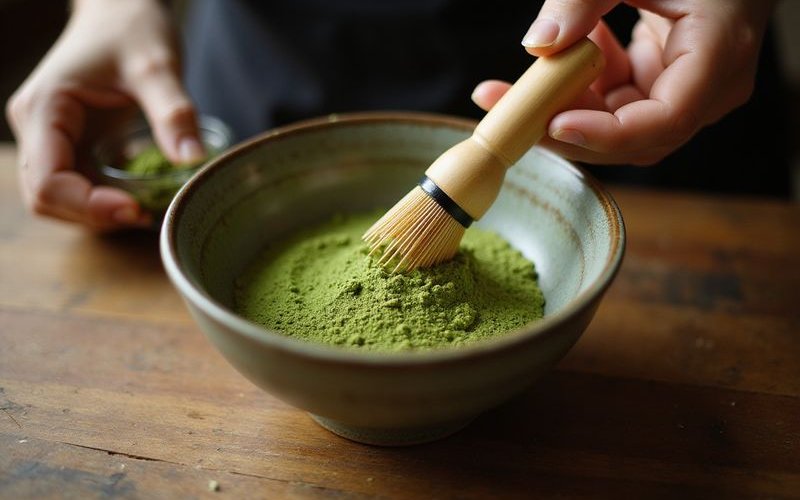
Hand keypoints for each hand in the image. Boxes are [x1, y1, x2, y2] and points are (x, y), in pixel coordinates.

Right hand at [5, 0, 203, 229]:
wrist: (123, 8)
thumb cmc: (133, 26)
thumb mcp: (158, 66)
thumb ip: (173, 112)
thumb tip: (194, 160)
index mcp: (44, 110)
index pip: (48, 182)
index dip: (88, 207)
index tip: (137, 210)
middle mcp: (38, 129)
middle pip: (48, 199)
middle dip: (95, 215)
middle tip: (147, 215)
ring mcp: (52, 139)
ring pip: (63, 199)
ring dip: (101, 213)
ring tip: (148, 207)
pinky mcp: (72, 144)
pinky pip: (82, 186)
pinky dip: (108, 199)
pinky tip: (143, 195)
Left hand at [471, 0, 775, 164]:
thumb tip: (539, 43)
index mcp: (719, 53)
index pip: (665, 121)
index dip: (605, 133)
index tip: (554, 124)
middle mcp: (711, 84)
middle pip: (634, 134)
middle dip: (568, 124)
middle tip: (510, 111)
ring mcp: (690, 85)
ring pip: (619, 121)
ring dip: (570, 102)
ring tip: (525, 81)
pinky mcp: (667, 78)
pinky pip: (619, 97)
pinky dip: (586, 81)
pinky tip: (567, 53)